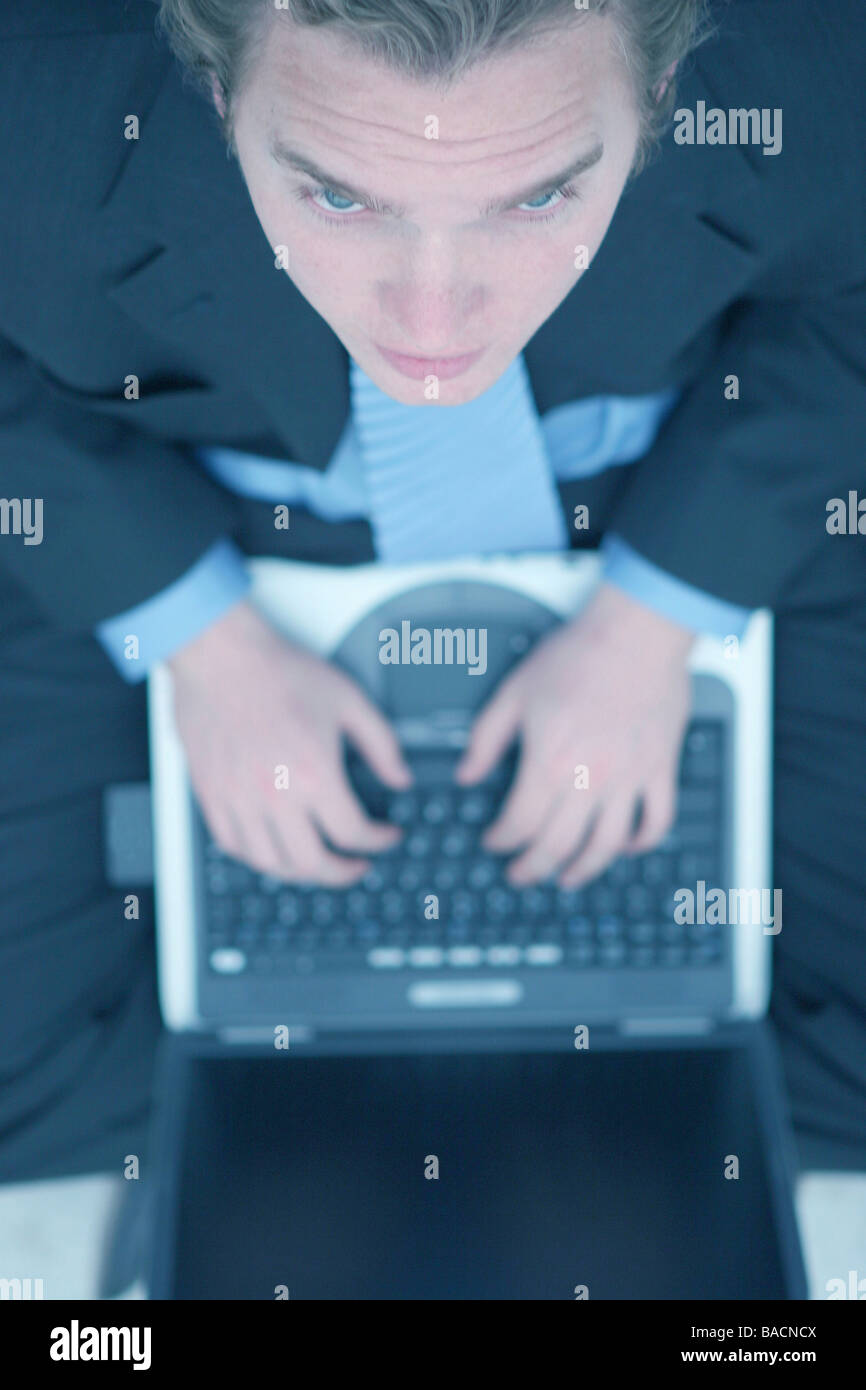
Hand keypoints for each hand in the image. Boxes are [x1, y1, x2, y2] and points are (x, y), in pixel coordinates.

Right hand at [168, 600, 411, 884]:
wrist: (220, 654)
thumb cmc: (278, 671)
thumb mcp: (348, 700)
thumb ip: (381, 745)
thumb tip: (400, 778)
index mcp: (313, 773)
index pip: (353, 833)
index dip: (379, 842)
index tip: (386, 836)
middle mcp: (274, 794)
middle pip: (313, 863)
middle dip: (344, 872)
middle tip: (356, 865)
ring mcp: (238, 799)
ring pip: (271, 864)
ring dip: (301, 872)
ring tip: (318, 862)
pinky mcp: (211, 795)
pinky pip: (234, 846)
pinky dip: (258, 857)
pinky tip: (274, 849)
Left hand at [455, 584, 694, 886]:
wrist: (635, 633)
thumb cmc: (580, 655)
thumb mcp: (514, 692)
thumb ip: (486, 739)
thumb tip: (467, 774)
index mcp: (549, 762)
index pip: (519, 824)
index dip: (500, 841)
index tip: (493, 841)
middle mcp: (589, 779)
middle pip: (556, 846)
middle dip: (532, 868)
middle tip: (520, 875)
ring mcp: (629, 779)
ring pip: (606, 846)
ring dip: (583, 870)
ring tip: (567, 878)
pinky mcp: (659, 770)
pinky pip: (656, 821)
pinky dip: (641, 843)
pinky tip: (625, 847)